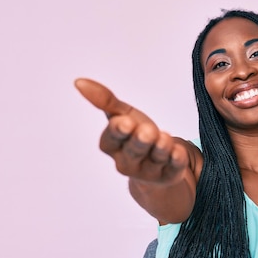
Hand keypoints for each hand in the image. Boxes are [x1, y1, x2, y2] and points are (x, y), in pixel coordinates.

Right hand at [74, 78, 188, 184]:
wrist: (157, 160)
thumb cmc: (135, 134)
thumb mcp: (121, 115)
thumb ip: (104, 101)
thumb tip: (79, 82)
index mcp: (112, 146)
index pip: (112, 139)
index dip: (118, 131)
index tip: (124, 122)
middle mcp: (128, 162)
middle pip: (133, 151)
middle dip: (139, 141)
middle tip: (147, 131)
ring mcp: (149, 171)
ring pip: (155, 159)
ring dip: (160, 149)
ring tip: (164, 138)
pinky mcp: (169, 175)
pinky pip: (173, 168)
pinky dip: (176, 160)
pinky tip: (179, 152)